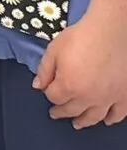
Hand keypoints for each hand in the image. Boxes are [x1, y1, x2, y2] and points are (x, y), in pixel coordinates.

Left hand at [36, 10, 126, 127]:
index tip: (48, 90)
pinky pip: (118, 114)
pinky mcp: (123, 95)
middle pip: (72, 110)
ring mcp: (108, 98)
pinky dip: (111, 118)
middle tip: (56, 114)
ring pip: (94, 117)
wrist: (110, 31)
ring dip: (84, 121)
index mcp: (68, 86)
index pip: (54, 97)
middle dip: (61, 112)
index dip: (48, 93)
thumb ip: (44, 70)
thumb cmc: (80, 37)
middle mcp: (88, 97)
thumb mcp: (54, 50)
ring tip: (77, 124)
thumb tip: (38, 86)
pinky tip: (106, 120)